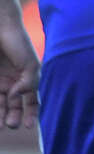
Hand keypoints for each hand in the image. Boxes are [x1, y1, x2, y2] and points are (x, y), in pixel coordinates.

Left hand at [0, 15, 38, 129]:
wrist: (1, 27)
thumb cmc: (18, 43)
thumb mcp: (30, 65)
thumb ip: (28, 83)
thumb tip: (17, 97)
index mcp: (28, 81)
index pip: (31, 102)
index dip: (31, 115)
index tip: (28, 126)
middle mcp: (13, 83)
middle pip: (14, 107)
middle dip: (13, 118)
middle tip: (11, 125)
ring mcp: (0, 81)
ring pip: (0, 104)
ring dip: (0, 115)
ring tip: (0, 126)